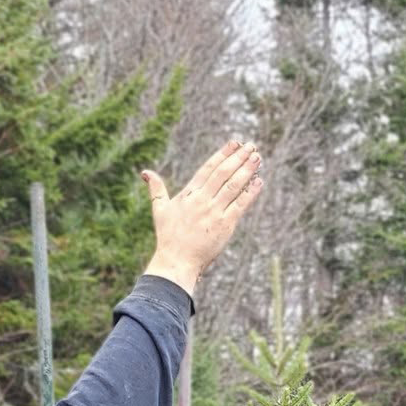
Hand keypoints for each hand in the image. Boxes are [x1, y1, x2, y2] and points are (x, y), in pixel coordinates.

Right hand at [140, 139, 264, 297]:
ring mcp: (214, 212)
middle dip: (238, 157)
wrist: (176, 262)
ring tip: (257, 157)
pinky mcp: (225, 225)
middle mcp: (202, 199)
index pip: (209, 168)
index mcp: (189, 194)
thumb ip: (155, 189)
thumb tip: (145, 172)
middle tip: (251, 145)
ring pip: (233, 185)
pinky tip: (259, 181)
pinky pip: (240, 205)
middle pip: (223, 173)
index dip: (223, 154)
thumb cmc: (168, 237)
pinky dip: (250, 192)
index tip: (234, 143)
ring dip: (247, 170)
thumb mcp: (159, 210)